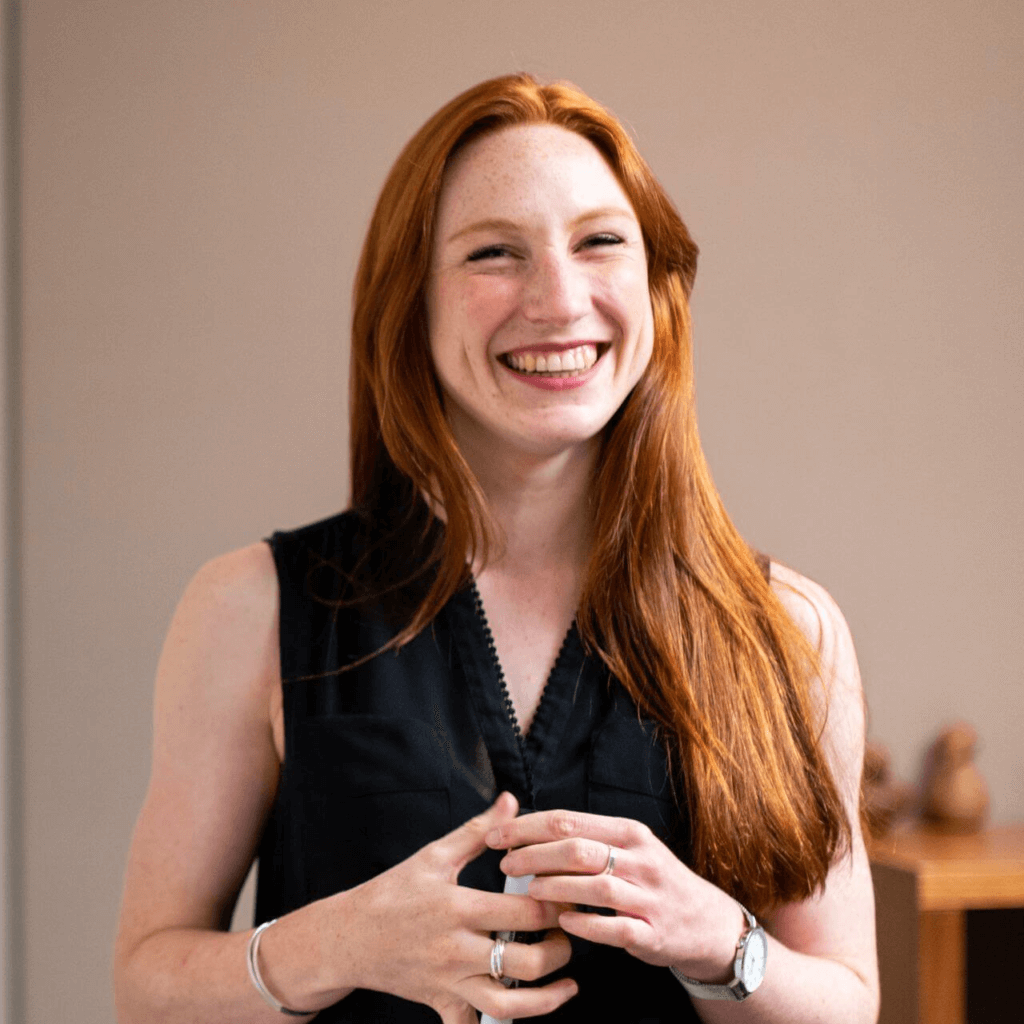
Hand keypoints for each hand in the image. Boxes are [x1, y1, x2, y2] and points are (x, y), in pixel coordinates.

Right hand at [338, 792, 577, 1023]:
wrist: (349, 936)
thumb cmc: (393, 892)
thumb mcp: (434, 855)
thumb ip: (478, 831)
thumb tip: (511, 800)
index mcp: (459, 907)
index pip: (526, 911)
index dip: (557, 905)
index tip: (569, 896)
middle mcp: (457, 949)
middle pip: (527, 961)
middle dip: (559, 951)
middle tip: (569, 936)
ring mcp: (450, 982)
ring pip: (509, 1004)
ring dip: (547, 999)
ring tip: (566, 983)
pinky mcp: (441, 1004)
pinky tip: (524, 1010)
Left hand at [486, 808, 745, 982]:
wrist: (706, 922)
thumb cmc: (652, 880)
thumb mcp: (628, 848)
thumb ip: (586, 838)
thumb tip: (529, 829)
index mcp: (628, 832)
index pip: (569, 820)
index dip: (528, 826)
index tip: (497, 834)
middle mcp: (640, 859)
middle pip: (577, 849)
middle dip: (534, 854)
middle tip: (505, 862)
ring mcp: (648, 897)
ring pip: (595, 885)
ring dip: (555, 887)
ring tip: (528, 889)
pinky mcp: (652, 933)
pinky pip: (614, 927)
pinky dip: (586, 924)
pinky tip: (563, 922)